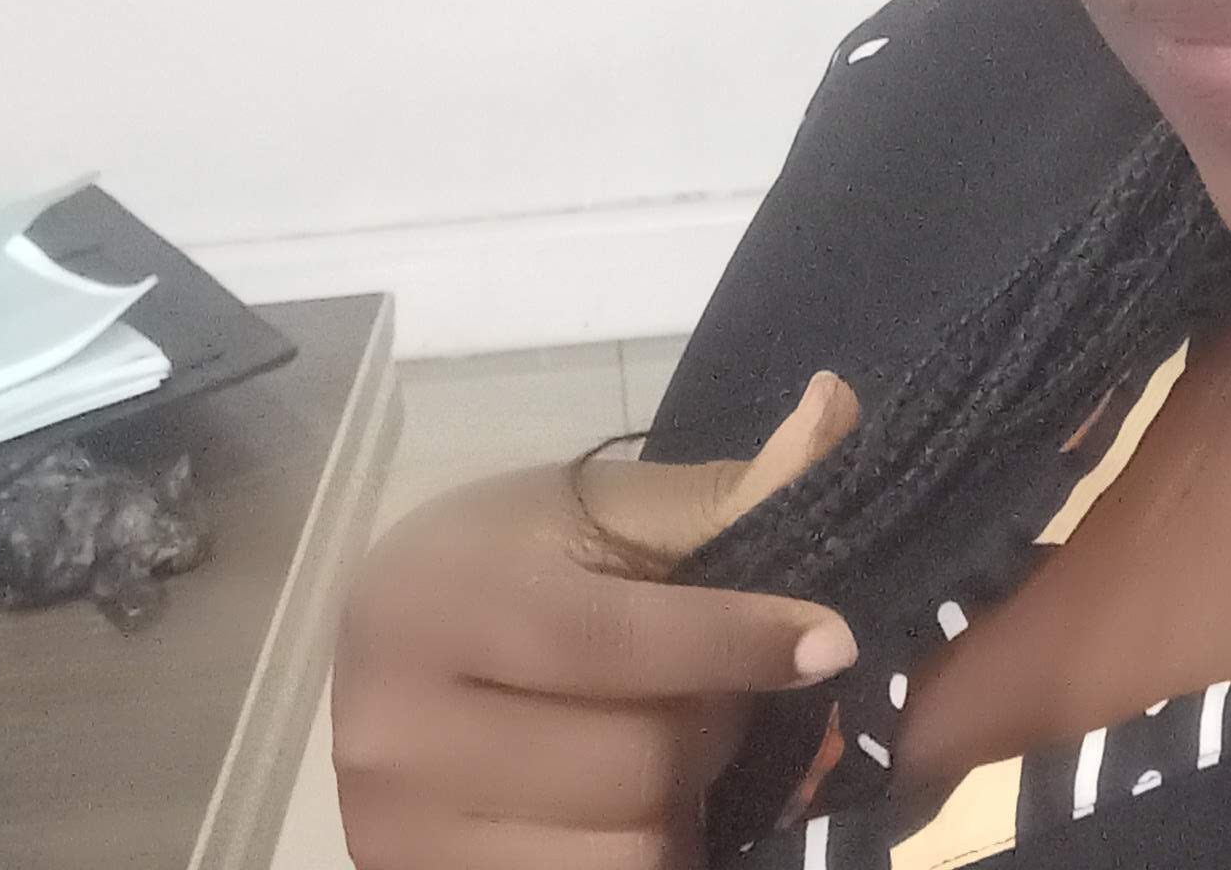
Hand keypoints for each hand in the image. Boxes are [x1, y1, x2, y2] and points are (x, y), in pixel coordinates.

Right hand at [333, 370, 860, 869]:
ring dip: (690, 803)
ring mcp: (401, 838)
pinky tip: (646, 808)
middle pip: (635, 763)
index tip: (831, 642)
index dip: (736, 642)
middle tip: (739, 691)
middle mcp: (394, 733)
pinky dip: (649, 857)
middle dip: (721, 723)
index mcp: (436, 604)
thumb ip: (725, 487)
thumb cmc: (510, 554)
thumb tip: (839, 406)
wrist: (391, 643)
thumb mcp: (602, 504)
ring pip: (626, 852)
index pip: (615, 640)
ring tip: (684, 747)